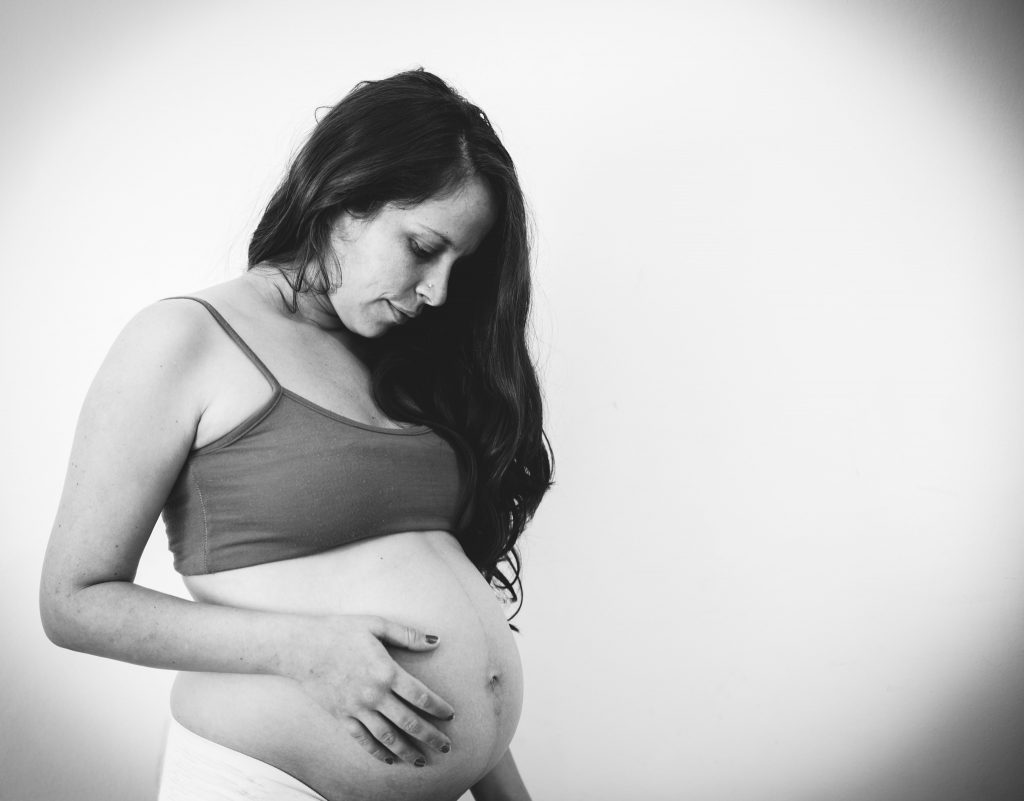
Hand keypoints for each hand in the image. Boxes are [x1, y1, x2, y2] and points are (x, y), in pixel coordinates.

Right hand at [283, 614, 454, 765]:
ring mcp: (357, 709)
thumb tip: (435, 641)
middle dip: (430, 736)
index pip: (421, 696)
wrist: (300, 647)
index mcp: (386, 671)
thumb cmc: (339, 631)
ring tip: (422, 761)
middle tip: (446, 746)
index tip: (450, 715)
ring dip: (407, 751)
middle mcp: (374, 695)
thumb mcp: (375, 625)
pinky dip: (378, 752)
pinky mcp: (342, 717)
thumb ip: (407, 635)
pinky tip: (389, 759)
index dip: (438, 708)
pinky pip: (363, 740)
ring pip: (388, 737)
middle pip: (409, 722)